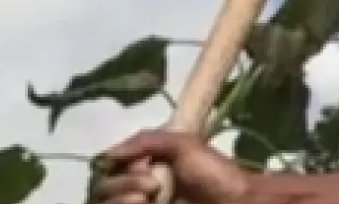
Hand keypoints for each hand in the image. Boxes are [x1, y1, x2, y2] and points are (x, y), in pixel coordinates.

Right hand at [94, 131, 253, 203]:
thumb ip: (146, 140)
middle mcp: (136, 187)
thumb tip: (110, 153)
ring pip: (104, 202)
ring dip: (121, 196)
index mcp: (143, 166)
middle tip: (153, 184)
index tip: (140, 163)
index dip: (115, 163)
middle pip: (101, 187)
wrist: (237, 201)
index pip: (107, 165)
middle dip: (122, 183)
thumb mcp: (184, 144)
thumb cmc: (214, 172)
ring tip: (149, 197)